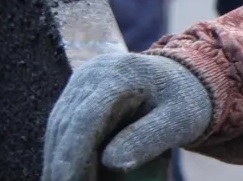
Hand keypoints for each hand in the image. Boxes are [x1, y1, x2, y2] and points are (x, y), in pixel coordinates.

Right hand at [42, 53, 213, 180]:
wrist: (182, 77)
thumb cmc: (184, 101)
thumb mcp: (178, 120)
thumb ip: (147, 138)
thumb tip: (111, 163)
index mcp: (122, 73)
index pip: (87, 118)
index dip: (74, 154)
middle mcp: (96, 71)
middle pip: (67, 123)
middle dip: (63, 162)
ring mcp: (84, 77)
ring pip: (59, 124)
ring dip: (58, 158)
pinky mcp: (78, 88)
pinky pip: (63, 122)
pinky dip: (63, 148)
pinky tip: (66, 171)